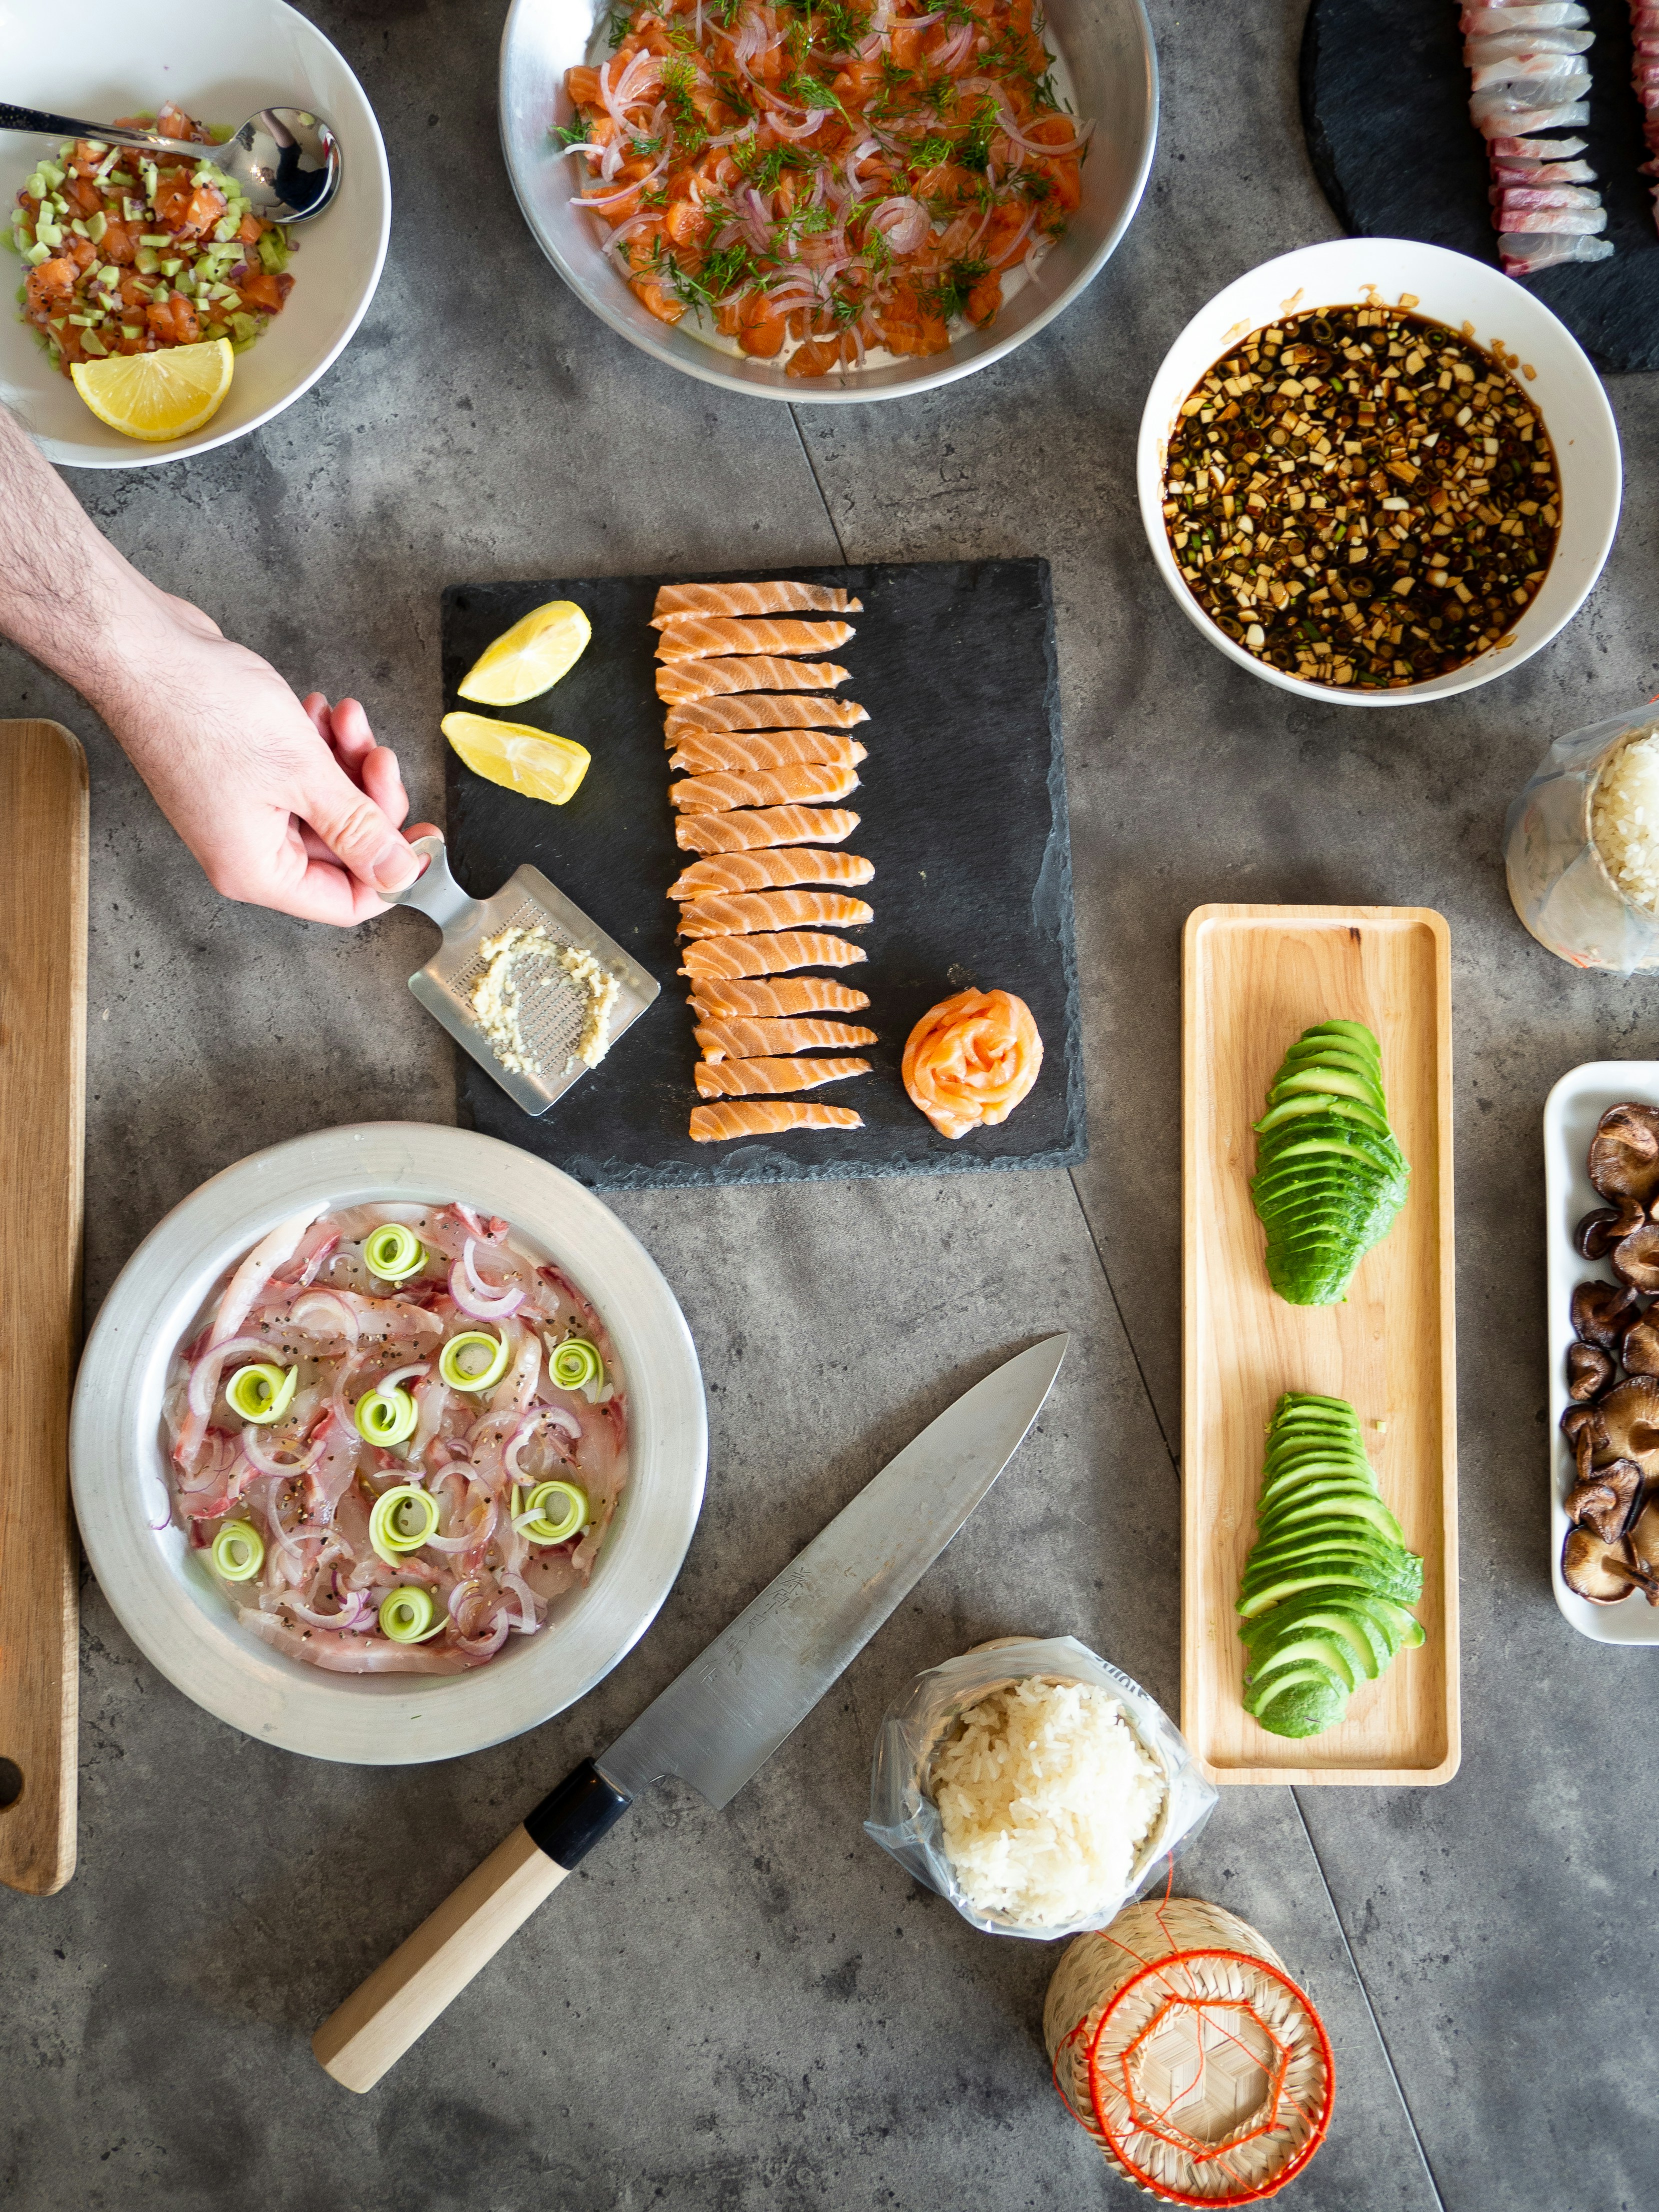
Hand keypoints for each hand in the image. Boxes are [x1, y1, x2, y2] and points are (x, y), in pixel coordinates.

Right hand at [97, 592, 436, 924]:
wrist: (143, 650)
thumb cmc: (204, 708)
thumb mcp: (304, 774)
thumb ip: (358, 829)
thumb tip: (399, 875)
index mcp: (256, 870)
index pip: (345, 903)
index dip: (392, 872)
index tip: (426, 834)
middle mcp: (246, 849)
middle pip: (341, 850)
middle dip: (370, 798)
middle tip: (378, 755)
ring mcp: (242, 811)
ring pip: (327, 805)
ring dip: (347, 761)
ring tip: (344, 718)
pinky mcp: (242, 775)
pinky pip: (303, 776)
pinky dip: (319, 746)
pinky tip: (317, 712)